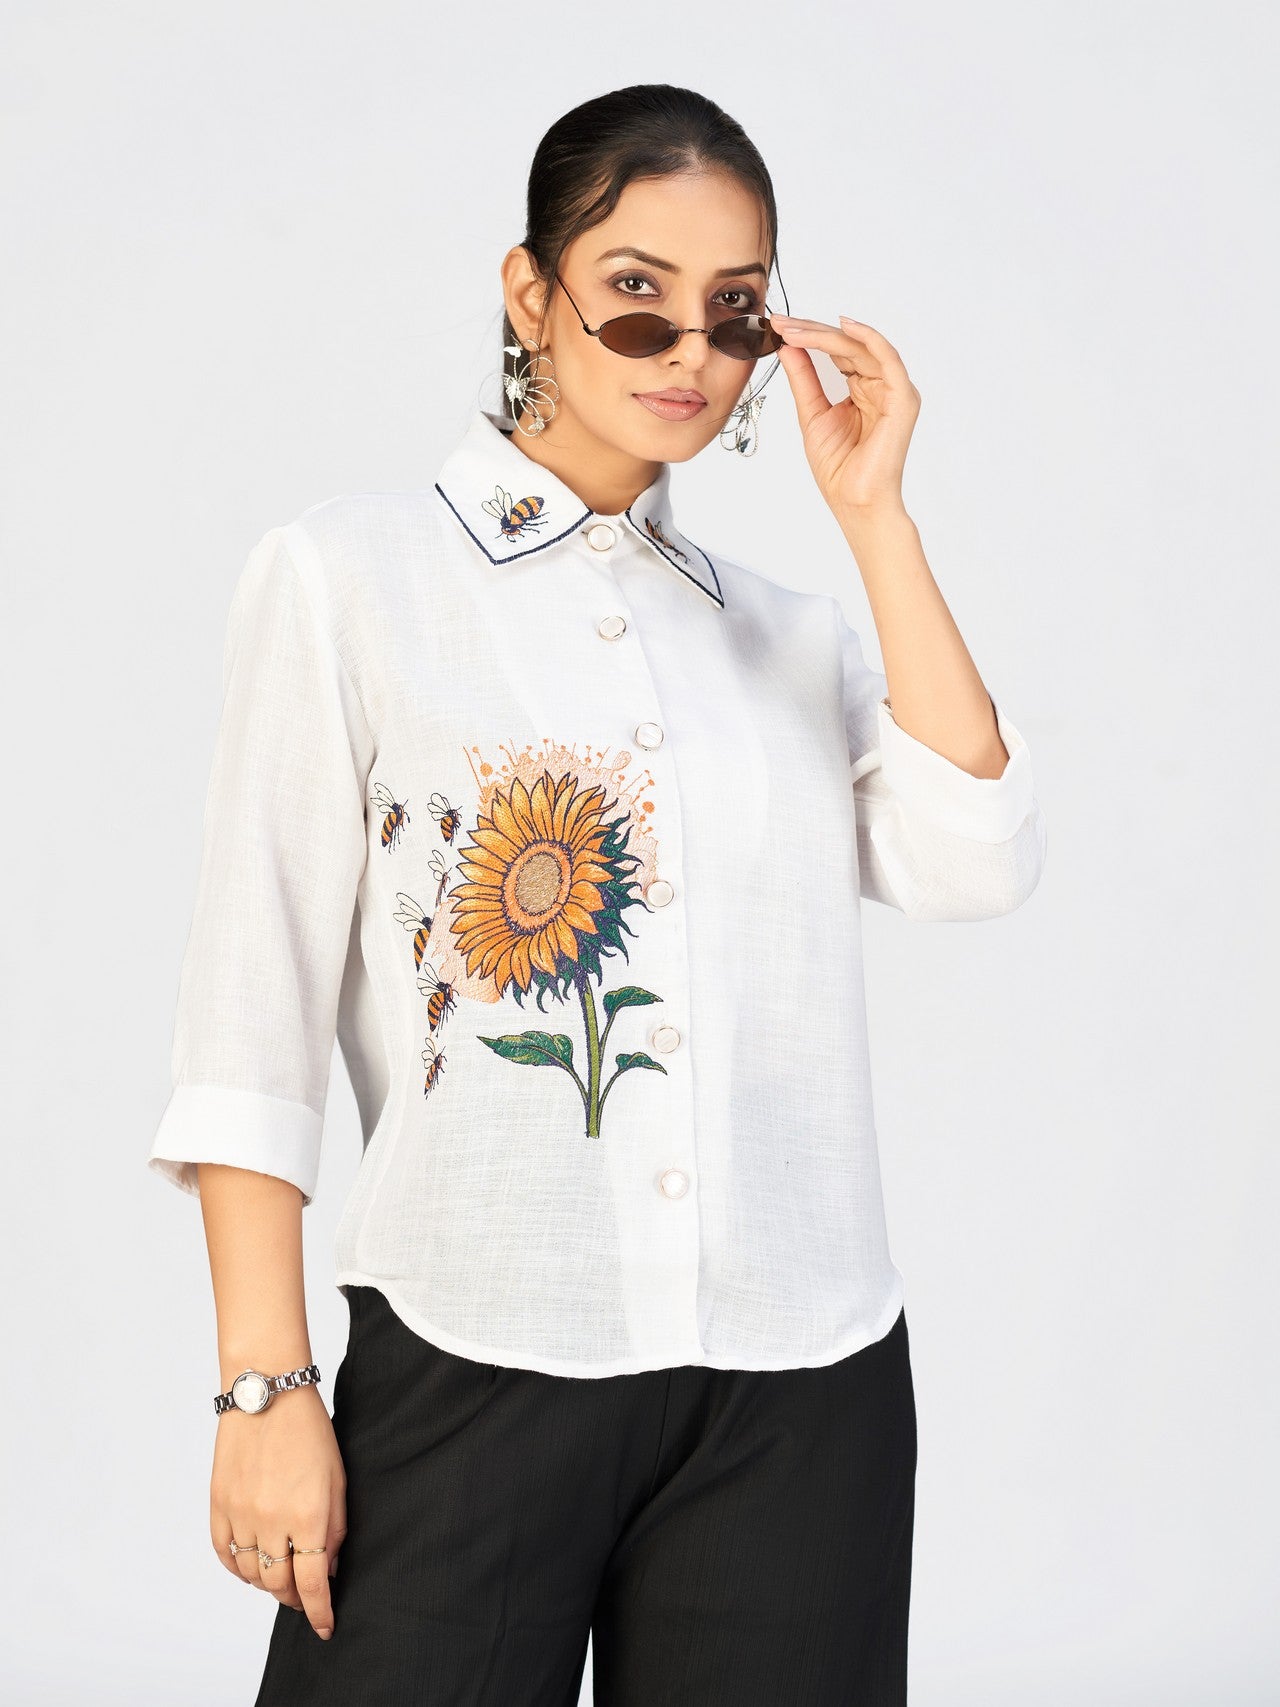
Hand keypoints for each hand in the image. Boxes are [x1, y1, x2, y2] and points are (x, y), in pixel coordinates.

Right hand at [210, 1384, 346, 1640]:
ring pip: (251, 1575)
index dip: (320, 1612)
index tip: (325, 1627)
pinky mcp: (218, 1505)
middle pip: (280, 1585)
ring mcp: (240, 1514)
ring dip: (267, 1584)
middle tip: (305, 1595)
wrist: (267, 1392)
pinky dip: (238, 1568)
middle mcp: (271, 1521)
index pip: (313, 1584)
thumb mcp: (337, 1478)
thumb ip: (335, 1528)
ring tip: (280, 1576)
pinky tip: (251, 1565)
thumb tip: (327, 1569)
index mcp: (308, 1516)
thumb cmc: (310, 1431)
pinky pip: (224, 1554)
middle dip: (295, 1597)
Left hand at [769, 313, 920, 517]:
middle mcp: (881, 386)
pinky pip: (888, 359)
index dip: (808, 336)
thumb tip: (788, 345)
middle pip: (848, 346)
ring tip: (795, 329)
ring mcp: (894, 391)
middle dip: (812, 331)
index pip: (837, 352)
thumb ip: (804, 378)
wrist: (854, 503)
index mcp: (862, 389)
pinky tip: (844, 326)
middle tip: (781, 322)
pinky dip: (868, 338)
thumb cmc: (839, 469)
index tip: (778, 326)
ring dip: (827, 335)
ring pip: (862, 348)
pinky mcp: (902, 399)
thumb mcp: (812, 413)